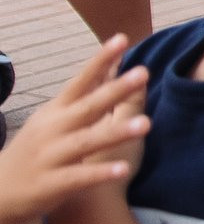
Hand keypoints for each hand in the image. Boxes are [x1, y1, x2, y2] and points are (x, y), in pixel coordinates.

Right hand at [0, 38, 149, 223]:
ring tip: (146, 124)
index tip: (122, 38)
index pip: (80, 81)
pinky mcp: (51, 185)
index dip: (100, 60)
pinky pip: (79, 178)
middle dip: (115, 89)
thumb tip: (108, 67)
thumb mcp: (53, 119)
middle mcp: (53, 130)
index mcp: (56, 111)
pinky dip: (100, 174)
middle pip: (88, 107)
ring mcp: (50, 157)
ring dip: (115, 133)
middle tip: (144, 72)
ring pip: (86, 142)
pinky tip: (124, 170)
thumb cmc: (37, 150)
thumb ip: (81, 96)